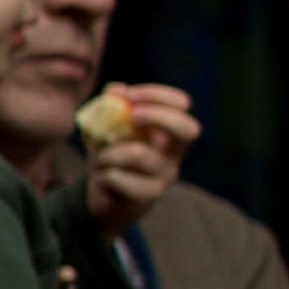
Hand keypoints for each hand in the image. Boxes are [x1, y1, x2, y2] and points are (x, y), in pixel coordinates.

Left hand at [81, 81, 197, 234]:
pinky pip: (118, 177)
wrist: (103, 197)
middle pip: (187, 129)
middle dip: (155, 115)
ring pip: (138, 154)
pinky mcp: (146, 196)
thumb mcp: (107, 128)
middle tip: (131, 116)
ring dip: (109, 152)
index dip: (158, 96)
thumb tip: (115, 90)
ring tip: (101, 158)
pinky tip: (102, 180)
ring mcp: (164, 177)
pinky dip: (102, 175)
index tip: (129, 96)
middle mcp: (174, 154)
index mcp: (168, 133)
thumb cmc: (111, 156)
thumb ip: (111, 108)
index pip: (181, 105)